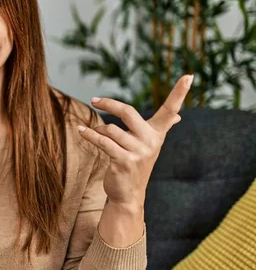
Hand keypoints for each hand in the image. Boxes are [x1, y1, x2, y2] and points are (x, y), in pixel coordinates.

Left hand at [77, 74, 192, 207]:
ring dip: (97, 130)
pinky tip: (81, 130)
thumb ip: (162, 128)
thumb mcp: (150, 145)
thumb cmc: (136, 164)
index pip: (170, 110)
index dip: (180, 93)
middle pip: (128, 112)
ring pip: (110, 129)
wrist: (128, 194)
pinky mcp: (124, 162)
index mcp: (157, 133)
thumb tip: (178, 116)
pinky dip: (89, 134)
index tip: (189, 75)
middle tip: (94, 100)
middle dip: (109, 104)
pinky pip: (102, 142)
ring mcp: (138, 152)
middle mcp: (151, 141)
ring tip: (91, 133)